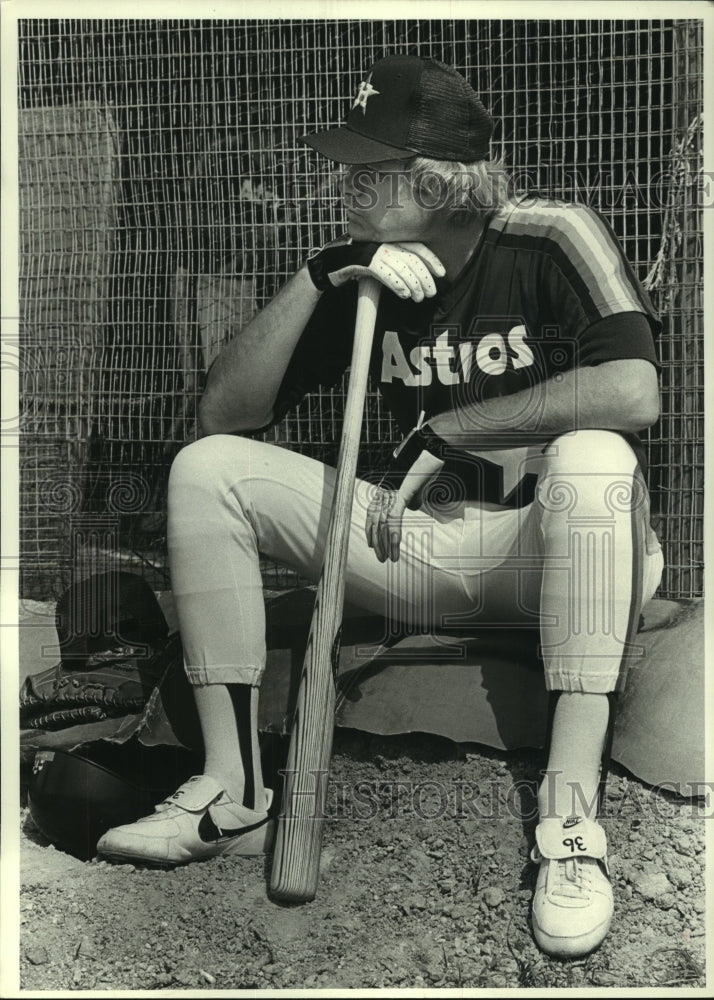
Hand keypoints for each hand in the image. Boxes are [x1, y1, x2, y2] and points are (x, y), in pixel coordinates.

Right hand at [306, 237, 444, 301]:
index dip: (431, 260)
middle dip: (425, 277)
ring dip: (414, 285)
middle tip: (432, 293)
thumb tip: (419, 276)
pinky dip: (399, 286)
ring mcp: (375, 251)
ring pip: (402, 268)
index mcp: (390, 239)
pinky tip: (404, 295)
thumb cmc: (358, 264)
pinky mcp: (366, 262)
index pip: (417, 247)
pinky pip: (388, 275)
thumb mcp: (380, 260)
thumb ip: (397, 262)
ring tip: (420, 298)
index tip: (442, 273)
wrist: (331, 264)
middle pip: (412, 259)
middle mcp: (384, 242)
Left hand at [365, 428, 446, 562]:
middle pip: (375, 521)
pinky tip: (396, 546)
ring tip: (390, 558)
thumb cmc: (427, 465)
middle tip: (381, 558)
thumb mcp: (418, 486)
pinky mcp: (401, 493)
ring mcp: (391, 491)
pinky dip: (394, 533)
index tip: (373, 546)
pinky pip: (394, 517)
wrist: (432, 451)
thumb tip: (413, 508)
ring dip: (387, 543)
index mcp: (386, 488)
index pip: (372, 513)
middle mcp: (384, 490)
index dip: (371, 531)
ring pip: (384, 523)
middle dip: (378, 542)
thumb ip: (413, 497)